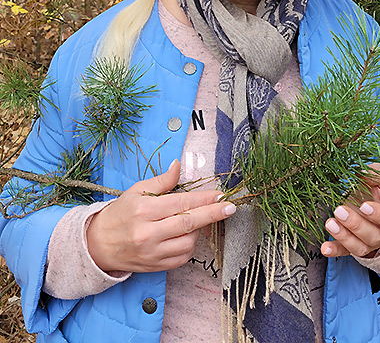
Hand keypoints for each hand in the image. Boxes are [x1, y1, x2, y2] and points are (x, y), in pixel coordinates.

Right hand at [86, 159, 235, 272]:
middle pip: (188, 223)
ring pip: (188, 242)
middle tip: (230, 207)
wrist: (98, 244)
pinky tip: (188, 234)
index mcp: (144, 210)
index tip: (220, 195)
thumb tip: (179, 165)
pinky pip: (182, 257)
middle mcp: (148, 233)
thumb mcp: (136, 191)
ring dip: (199, 230)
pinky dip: (190, 245)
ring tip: (196, 220)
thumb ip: (162, 180)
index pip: (181, 203)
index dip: (204, 199)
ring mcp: (152, 253)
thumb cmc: (120, 213)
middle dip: (213, 214)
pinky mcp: (155, 267)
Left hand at [321, 163, 379, 258]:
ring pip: (359, 247)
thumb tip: (362, 170)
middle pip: (373, 236)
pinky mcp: (352, 247)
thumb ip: (378, 173)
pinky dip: (334, 250)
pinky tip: (325, 247)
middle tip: (340, 210)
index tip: (364, 205)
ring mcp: (368, 243)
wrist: (371, 206)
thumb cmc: (377, 193)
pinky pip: (344, 252)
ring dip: (343, 236)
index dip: (379, 215)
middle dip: (355, 224)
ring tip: (330, 223)